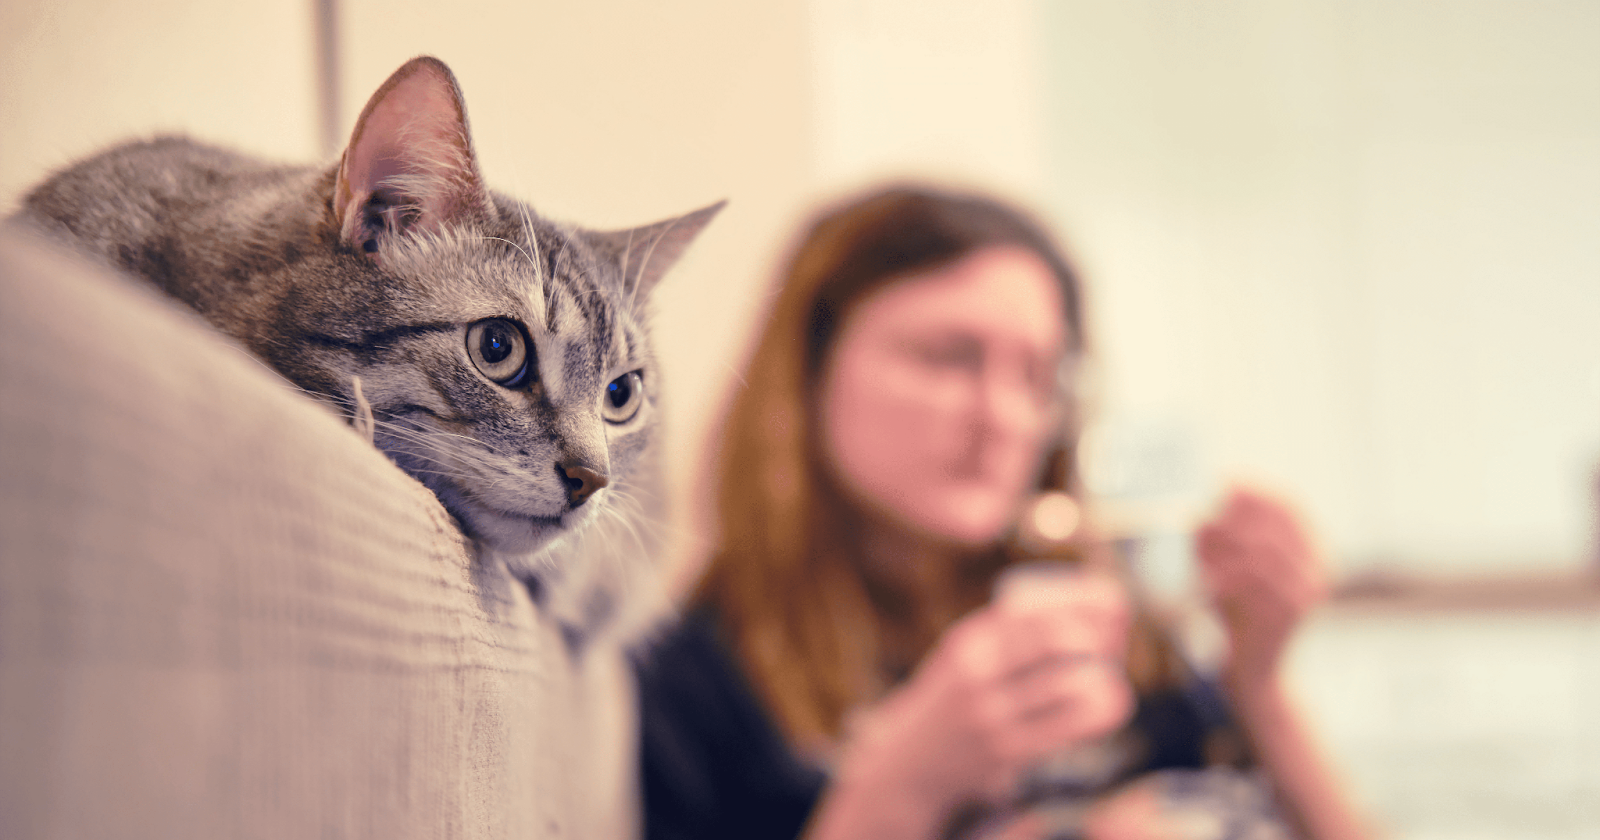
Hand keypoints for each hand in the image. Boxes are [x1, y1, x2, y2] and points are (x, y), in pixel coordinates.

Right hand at [839, 573, 1135, 807]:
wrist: (911, 759)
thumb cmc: (957, 696)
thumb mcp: (970, 651)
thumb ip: (1016, 628)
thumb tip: (1096, 606)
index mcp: (971, 636)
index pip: (1037, 605)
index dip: (1086, 599)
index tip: (1116, 603)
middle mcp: (977, 669)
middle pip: (1057, 638)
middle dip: (1101, 635)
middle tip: (1117, 642)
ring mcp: (991, 712)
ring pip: (1070, 684)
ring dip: (1106, 676)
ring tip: (1111, 676)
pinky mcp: (1007, 750)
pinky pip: (1071, 726)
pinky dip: (1103, 711)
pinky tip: (1111, 706)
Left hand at [1195, 488, 1327, 685]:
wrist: (1253, 669)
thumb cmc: (1238, 611)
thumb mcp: (1233, 568)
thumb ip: (1227, 540)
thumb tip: (1200, 510)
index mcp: (1311, 548)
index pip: (1289, 507)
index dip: (1256, 493)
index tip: (1223, 483)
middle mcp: (1318, 565)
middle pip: (1273, 529)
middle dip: (1231, 521)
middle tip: (1197, 521)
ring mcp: (1309, 590)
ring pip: (1263, 555)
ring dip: (1223, 547)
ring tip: (1195, 548)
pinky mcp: (1291, 613)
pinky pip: (1255, 585)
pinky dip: (1224, 577)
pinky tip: (1203, 579)